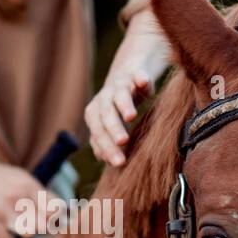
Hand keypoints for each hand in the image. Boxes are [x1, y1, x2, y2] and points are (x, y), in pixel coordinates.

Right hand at [0, 141, 51, 237]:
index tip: (53, 220)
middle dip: (42, 227)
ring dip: (24, 232)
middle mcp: (18, 196)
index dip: (58, 217)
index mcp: (29, 183)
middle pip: (45, 225)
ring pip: (28, 234)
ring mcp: (3, 210)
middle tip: (32, 222)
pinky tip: (0, 227)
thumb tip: (61, 213)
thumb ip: (38, 193)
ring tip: (14, 222)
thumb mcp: (19, 177)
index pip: (57, 208)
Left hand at [84, 11, 170, 166]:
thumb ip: (104, 142)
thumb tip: (103, 159)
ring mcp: (120, 85)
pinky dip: (140, 79)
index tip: (119, 163)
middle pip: (106, 115)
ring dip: (124, 105)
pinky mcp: (135, 74)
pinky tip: (143, 83)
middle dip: (113, 129)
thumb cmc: (117, 109)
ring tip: (131, 117)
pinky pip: (138, 75)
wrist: (128, 77)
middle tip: (122, 143)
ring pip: (119, 95)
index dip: (107, 147)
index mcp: (95, 114)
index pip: (98, 133)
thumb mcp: (109, 126)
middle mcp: (104, 99)